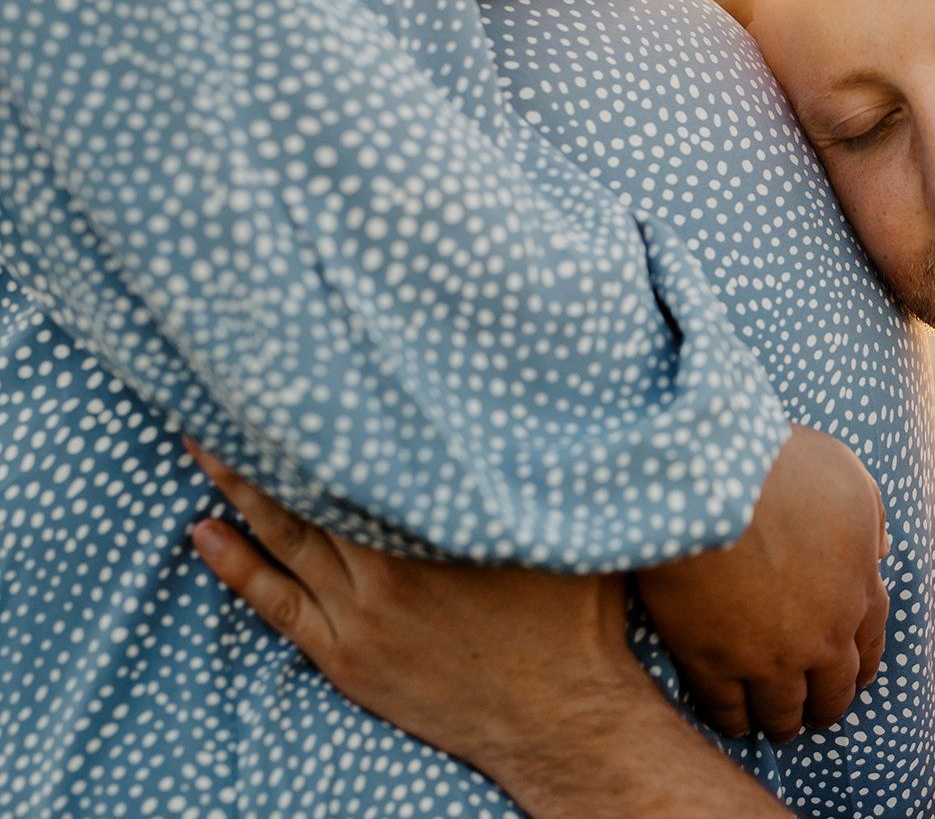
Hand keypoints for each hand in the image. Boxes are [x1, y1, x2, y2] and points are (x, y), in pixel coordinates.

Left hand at [183, 439, 643, 776]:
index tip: (296, 377)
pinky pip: (277, 604)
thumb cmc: (573, 621)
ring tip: (201, 445)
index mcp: (436, 529)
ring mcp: (362, 615)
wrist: (560, 716)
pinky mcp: (349, 657)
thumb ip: (544, 476)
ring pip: (285, 539)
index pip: (362, 460)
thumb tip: (543, 412)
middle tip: (226, 393)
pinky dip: (236, 566)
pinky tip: (205, 533)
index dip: (324, 420)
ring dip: (238, 491)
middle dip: (267, 443)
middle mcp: (388, 568)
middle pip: (309, 491)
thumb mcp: (570, 534)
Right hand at [636, 424, 889, 742]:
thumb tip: (878, 551)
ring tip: (775, 726)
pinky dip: (733, 720)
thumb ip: (869, 519)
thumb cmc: (781, 466)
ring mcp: (769, 656)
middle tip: (814, 711)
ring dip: (783, 722)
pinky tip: (731, 720)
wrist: (710, 482)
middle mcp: (823, 635)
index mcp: (860, 589)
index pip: (870, 643)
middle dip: (826, 703)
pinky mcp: (714, 664)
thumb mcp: (848, 476)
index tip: (852, 677)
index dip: (861, 664)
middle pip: (832, 690)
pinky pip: (727, 711)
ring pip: (783, 712)